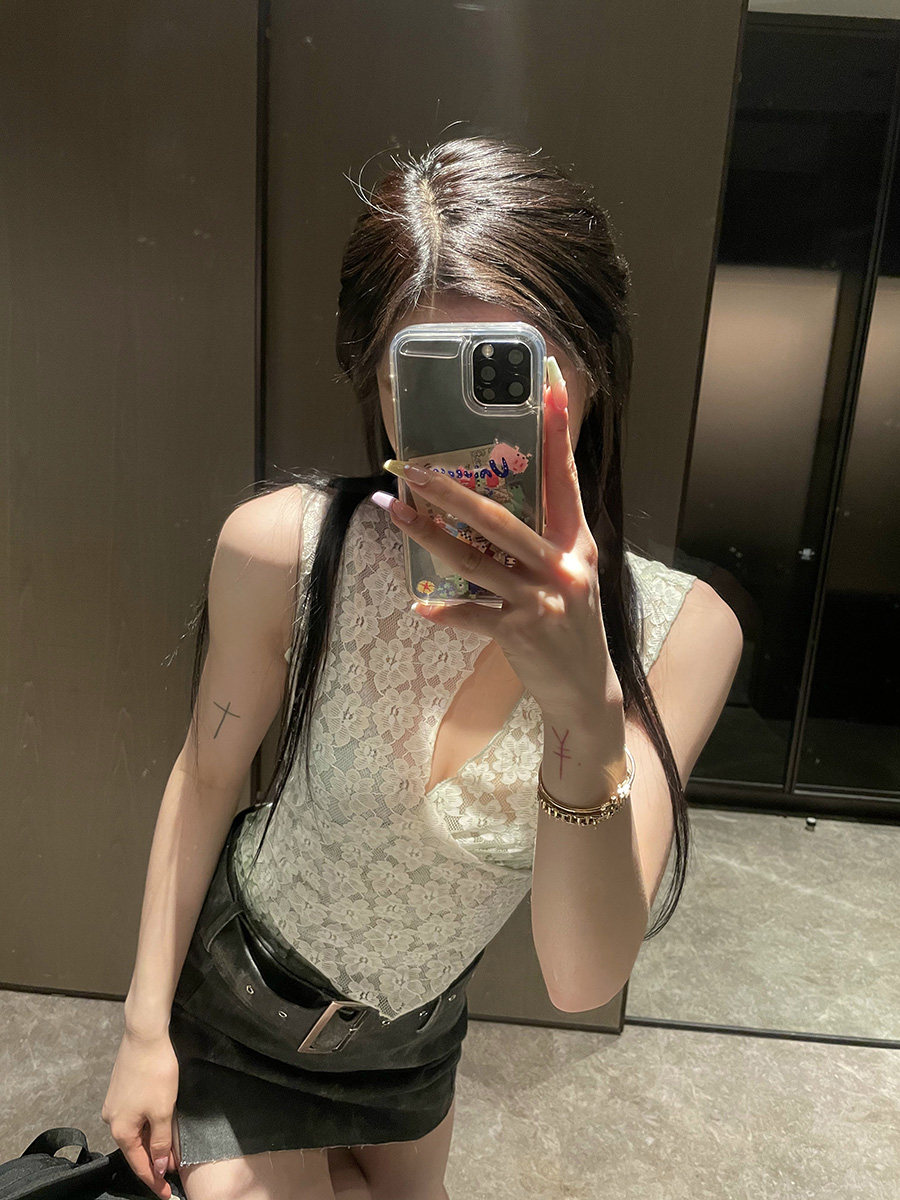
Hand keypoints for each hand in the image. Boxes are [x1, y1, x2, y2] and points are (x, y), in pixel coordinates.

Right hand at [101, 1028, 179, 1198]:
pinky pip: (135, 1117)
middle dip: (154, 1161)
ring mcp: (115, 1104)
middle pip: (135, 1149)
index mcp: (121, 1130)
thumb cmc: (155, 1072)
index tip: (167, 1193)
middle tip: (173, 1170)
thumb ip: (160, 1143)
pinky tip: (161, 1123)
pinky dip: (148, 1125)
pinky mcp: (121, 1090)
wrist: (145, 1035)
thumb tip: (156, 1168)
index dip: (154, 1181)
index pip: (138, 1165)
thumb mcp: (163, 1111)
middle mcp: (112, 1119)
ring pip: (136, 1132)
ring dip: (152, 1141)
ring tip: (170, 1149)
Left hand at [384, 356, 622, 718]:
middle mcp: (563, 566)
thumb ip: (539, 541)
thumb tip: (488, 503)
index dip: (558, 430)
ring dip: (430, 536)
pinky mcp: (521, 633)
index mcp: (577, 543)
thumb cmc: (570, 624)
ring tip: (393, 512)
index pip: (565, 477)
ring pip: (476, 561)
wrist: (587, 689)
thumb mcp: (566, 575)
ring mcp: (542, 601)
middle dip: (451, 490)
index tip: (549, 383)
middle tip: (412, 468)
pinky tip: (420, 606)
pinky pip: (472, 616)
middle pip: (500, 519)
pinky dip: (444, 612)